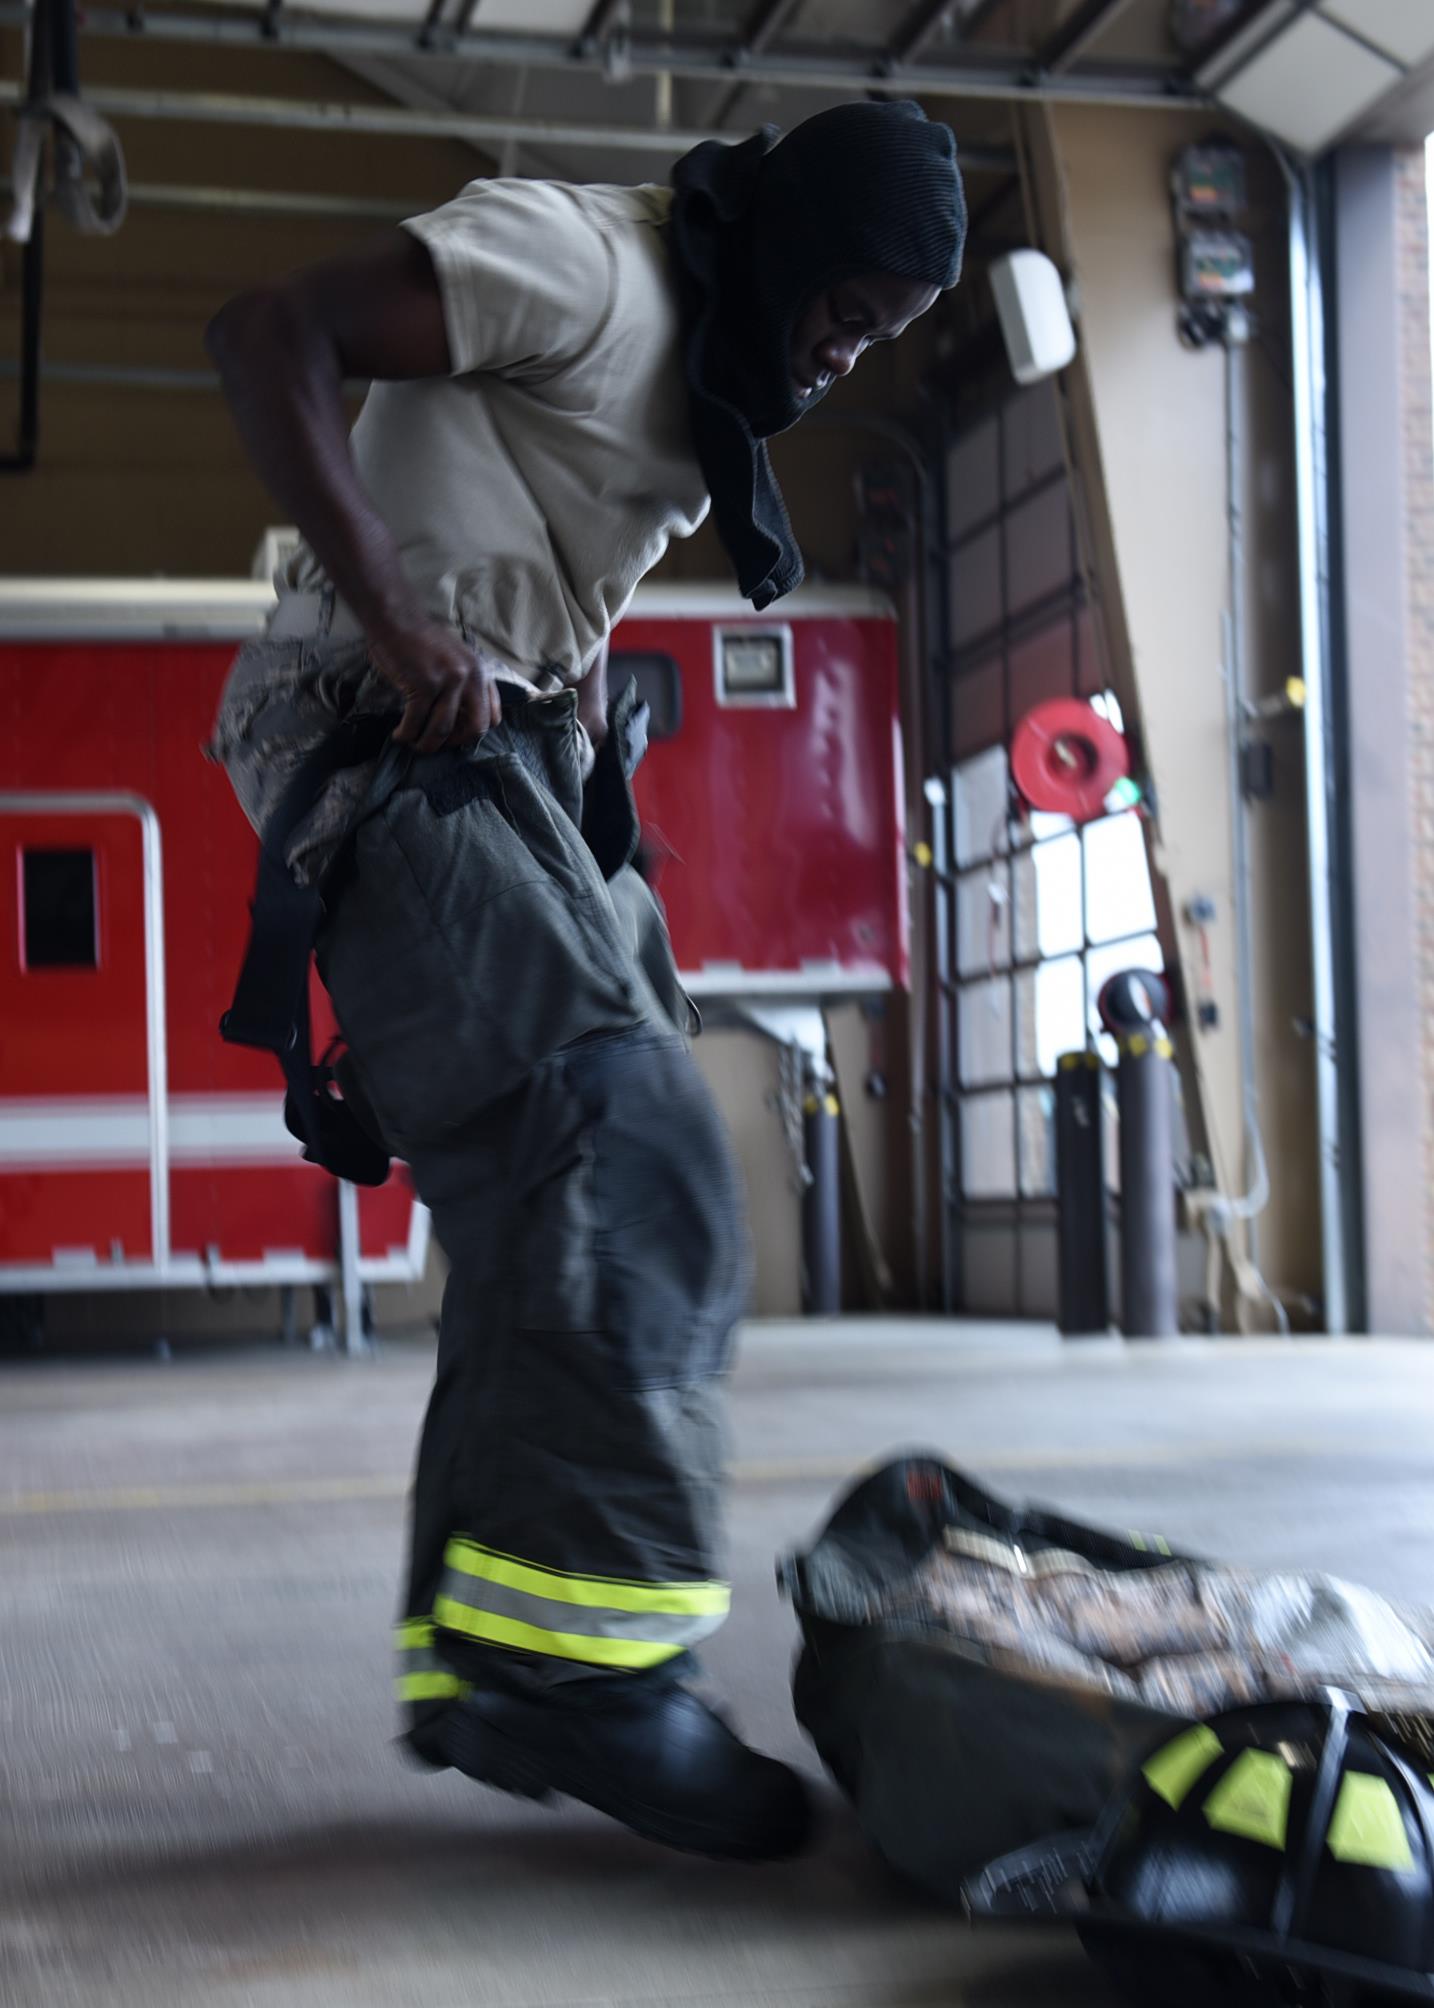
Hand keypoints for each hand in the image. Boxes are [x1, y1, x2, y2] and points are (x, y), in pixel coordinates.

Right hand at [368, 616, 504, 753]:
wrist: (396, 619)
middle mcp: (471, 677)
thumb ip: (464, 685)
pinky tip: (399, 735)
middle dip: (455, 744)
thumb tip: (459, 721)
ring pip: (443, 730)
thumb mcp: (456, 659)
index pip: (492, 717)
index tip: (455, 736)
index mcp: (481, 673)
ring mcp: (449, 681)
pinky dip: (406, 734)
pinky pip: (416, 721)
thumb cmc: (421, 640)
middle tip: (437, 745)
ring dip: (427, 744)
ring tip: (413, 744)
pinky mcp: (424, 684)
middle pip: (475, 728)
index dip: (473, 733)